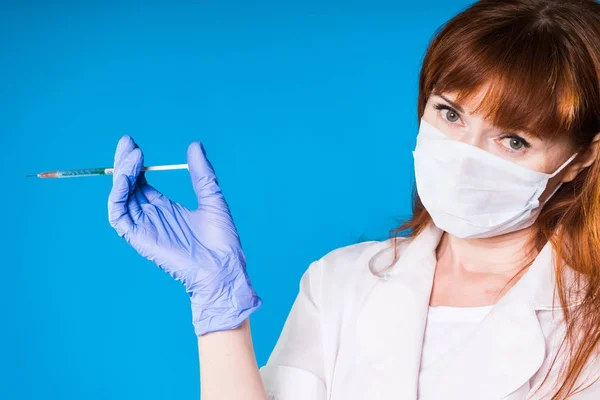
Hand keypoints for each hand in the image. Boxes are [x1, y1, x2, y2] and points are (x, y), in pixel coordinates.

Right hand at [107, 136, 260, 335]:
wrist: (224, 266)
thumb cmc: (221, 239)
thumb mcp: (212, 197)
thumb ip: (202, 173)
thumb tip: (195, 145)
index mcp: (165, 208)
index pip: (140, 181)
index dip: (135, 163)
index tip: (134, 143)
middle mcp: (151, 216)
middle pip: (127, 186)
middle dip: (125, 163)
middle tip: (127, 141)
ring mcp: (144, 227)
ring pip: (120, 198)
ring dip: (121, 175)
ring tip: (133, 155)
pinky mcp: (140, 238)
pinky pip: (119, 216)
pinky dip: (117, 196)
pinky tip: (127, 178)